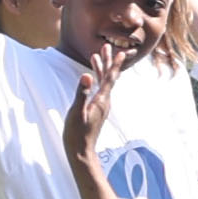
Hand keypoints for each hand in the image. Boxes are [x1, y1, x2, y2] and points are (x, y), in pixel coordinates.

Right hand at [60, 50, 121, 167]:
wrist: (81, 151)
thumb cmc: (76, 133)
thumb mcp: (76, 112)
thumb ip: (81, 93)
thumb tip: (85, 75)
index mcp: (101, 100)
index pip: (110, 78)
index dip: (114, 64)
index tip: (121, 52)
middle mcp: (104, 102)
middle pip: (108, 77)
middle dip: (108, 61)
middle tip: (107, 46)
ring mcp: (101, 106)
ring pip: (104, 83)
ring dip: (101, 69)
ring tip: (97, 56)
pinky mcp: (97, 109)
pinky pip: (99, 90)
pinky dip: (96, 80)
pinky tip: (92, 78)